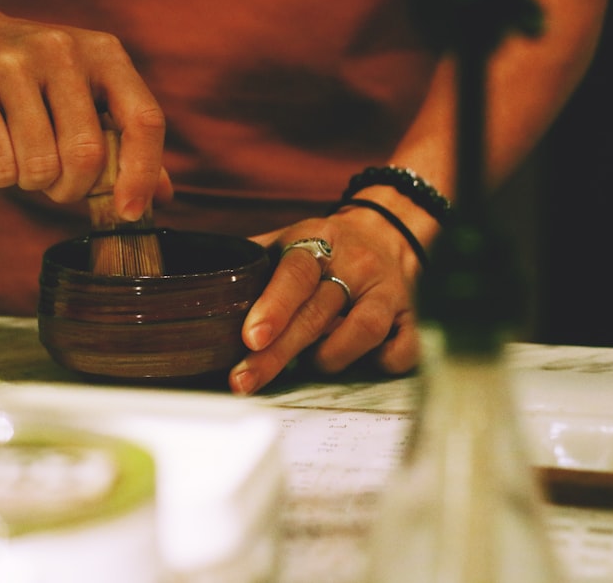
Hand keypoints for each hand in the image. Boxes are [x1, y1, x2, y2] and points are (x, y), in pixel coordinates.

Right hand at [0, 0, 172, 218]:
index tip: (129, 212)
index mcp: (105, 53)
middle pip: (87, 155)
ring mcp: (12, 65)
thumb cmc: (34, 77)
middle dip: (73, 188)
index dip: (142, 174)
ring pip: (40, 167)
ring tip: (26, 162)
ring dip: (35, 184)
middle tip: (59, 184)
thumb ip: (124, 140)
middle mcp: (62, 50)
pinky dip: (2, 177)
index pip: (143, 120)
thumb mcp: (87, 91)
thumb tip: (160, 197)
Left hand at [229, 204, 426, 393]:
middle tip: (245, 380)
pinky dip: (380, 363)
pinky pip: (402, 349)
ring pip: (362, 331)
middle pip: (316, 313)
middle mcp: (355, 265)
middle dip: (278, 354)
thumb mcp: (287, 240)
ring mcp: (387, 291)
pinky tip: (360, 362)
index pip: (294, 273)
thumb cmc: (325, 247)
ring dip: (329, 357)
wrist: (387, 233)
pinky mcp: (412, 317)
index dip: (273, 306)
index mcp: (317, 242)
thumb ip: (251, 261)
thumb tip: (200, 282)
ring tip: (310, 364)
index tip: (250, 338)